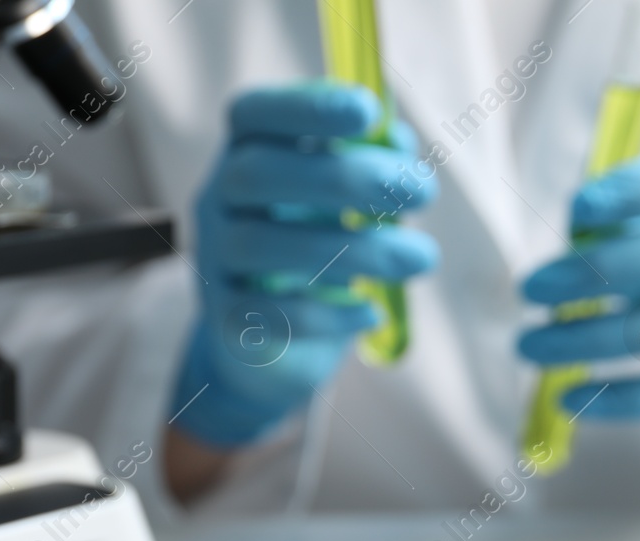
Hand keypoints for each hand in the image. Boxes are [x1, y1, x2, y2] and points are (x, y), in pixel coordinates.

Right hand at [169, 83, 438, 448]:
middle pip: (255, 174)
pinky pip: (267, 313)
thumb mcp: (353, 196)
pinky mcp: (225, 319)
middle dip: (345, 178)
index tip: (368, 111)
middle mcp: (219, 199)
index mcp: (248, 152)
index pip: (252, 114)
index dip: (304, 107)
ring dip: (353, 249)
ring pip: (259, 244)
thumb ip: (375, 160)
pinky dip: (328, 314)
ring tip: (420, 257)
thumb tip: (398, 142)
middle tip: (424, 192)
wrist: (281, 334)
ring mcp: (216, 259)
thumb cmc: (324, 240)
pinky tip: (372, 312)